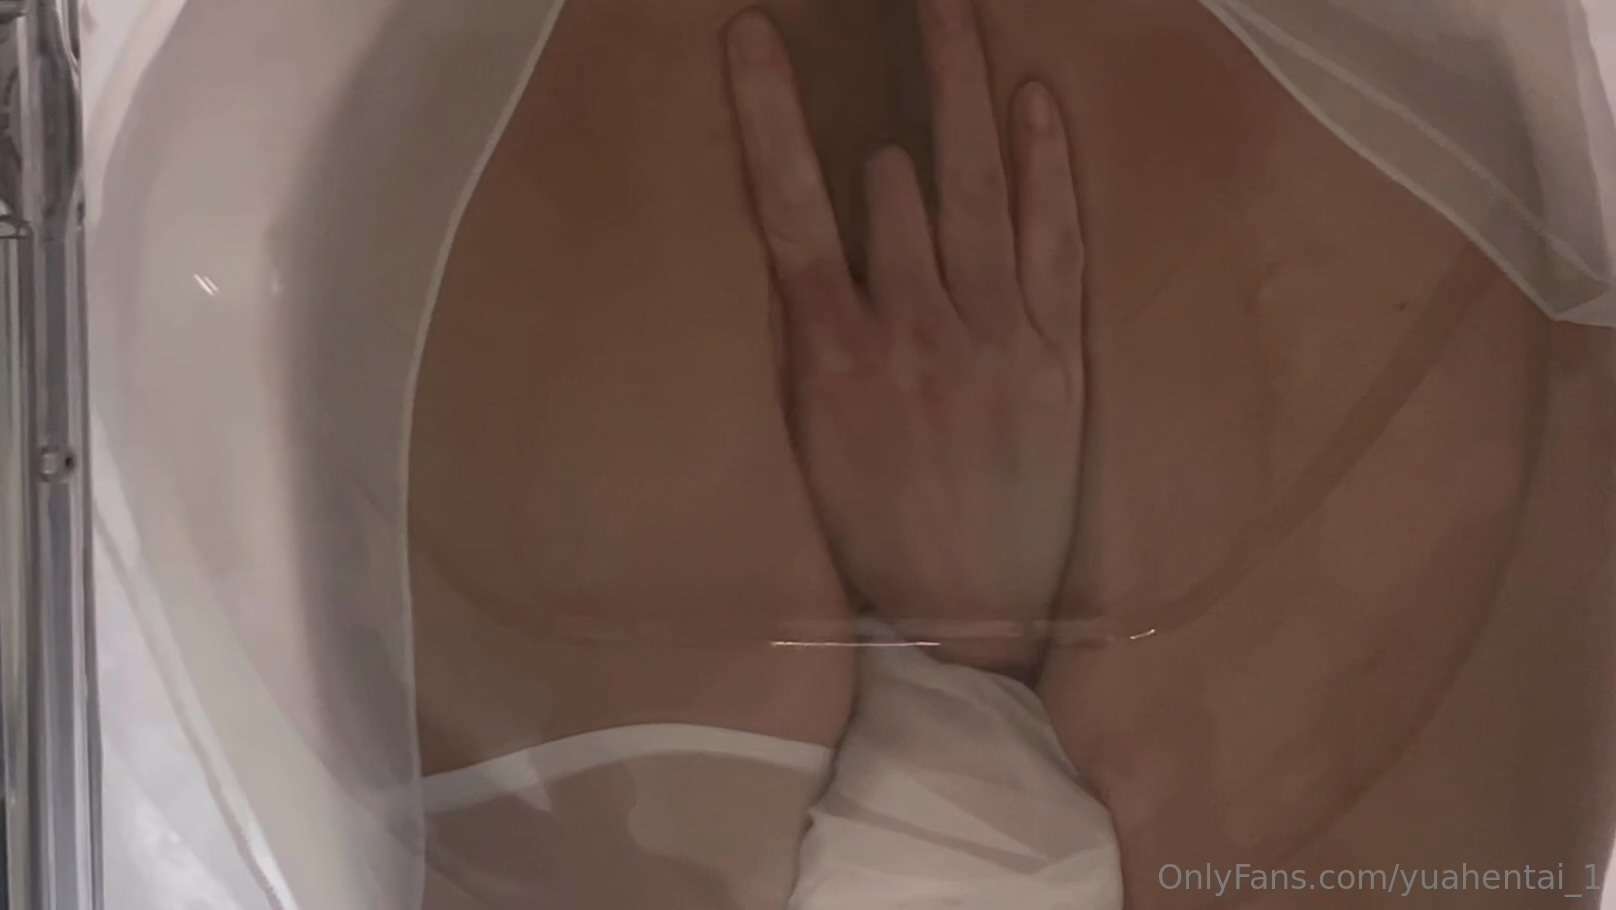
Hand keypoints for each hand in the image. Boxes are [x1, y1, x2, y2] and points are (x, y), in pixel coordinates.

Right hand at [725, 0, 1085, 676]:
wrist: (969, 617)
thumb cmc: (875, 534)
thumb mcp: (809, 441)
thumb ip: (809, 341)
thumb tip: (811, 250)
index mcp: (832, 352)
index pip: (790, 206)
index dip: (769, 112)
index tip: (753, 36)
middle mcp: (909, 328)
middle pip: (896, 177)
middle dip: (901, 77)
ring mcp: (990, 336)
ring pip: (974, 191)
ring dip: (962, 91)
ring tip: (957, 13)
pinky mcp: (1055, 356)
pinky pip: (1053, 243)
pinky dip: (1045, 168)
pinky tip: (1034, 100)